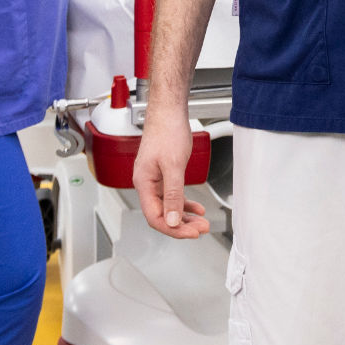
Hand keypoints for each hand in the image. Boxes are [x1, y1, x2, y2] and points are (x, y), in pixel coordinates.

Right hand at [133, 108, 210, 238]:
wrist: (169, 111)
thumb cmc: (167, 131)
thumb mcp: (173, 165)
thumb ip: (173, 195)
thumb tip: (173, 220)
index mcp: (143, 183)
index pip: (155, 216)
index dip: (173, 228)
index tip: (191, 233)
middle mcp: (146, 183)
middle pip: (162, 214)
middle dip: (182, 225)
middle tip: (200, 229)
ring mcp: (155, 179)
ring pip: (169, 206)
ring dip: (185, 216)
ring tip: (201, 222)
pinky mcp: (163, 174)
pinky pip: (173, 195)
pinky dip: (185, 203)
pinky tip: (196, 208)